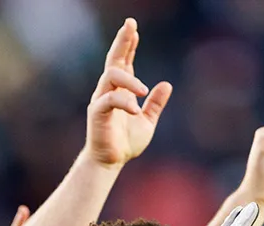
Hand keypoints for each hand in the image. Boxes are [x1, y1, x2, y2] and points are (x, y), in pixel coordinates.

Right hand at [84, 18, 172, 168]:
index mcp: (120, 90)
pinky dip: (125, 101)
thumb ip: (155, 104)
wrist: (111, 162)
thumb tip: (167, 84)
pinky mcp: (96, 113)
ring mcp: (101, 100)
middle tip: (130, 25)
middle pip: (113, 60)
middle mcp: (108, 90)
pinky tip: (137, 109)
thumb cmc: (125, 143)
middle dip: (122, 41)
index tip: (134, 28)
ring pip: (110, 76)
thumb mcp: (147, 121)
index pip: (124, 61)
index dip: (129, 44)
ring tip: (143, 90)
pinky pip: (109, 100)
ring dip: (129, 79)